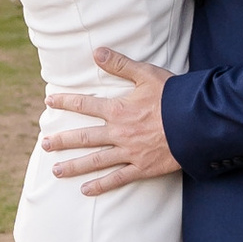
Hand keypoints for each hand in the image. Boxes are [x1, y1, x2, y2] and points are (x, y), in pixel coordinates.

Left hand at [39, 47, 179, 194]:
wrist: (197, 122)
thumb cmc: (174, 96)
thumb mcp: (147, 74)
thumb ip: (120, 64)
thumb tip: (97, 51)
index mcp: (118, 109)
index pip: (85, 104)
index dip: (65, 102)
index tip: (48, 102)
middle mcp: (119, 132)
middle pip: (84, 137)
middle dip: (62, 140)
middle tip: (45, 144)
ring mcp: (129, 152)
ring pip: (96, 161)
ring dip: (74, 166)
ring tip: (56, 171)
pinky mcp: (143, 167)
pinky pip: (118, 178)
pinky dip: (101, 185)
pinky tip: (86, 190)